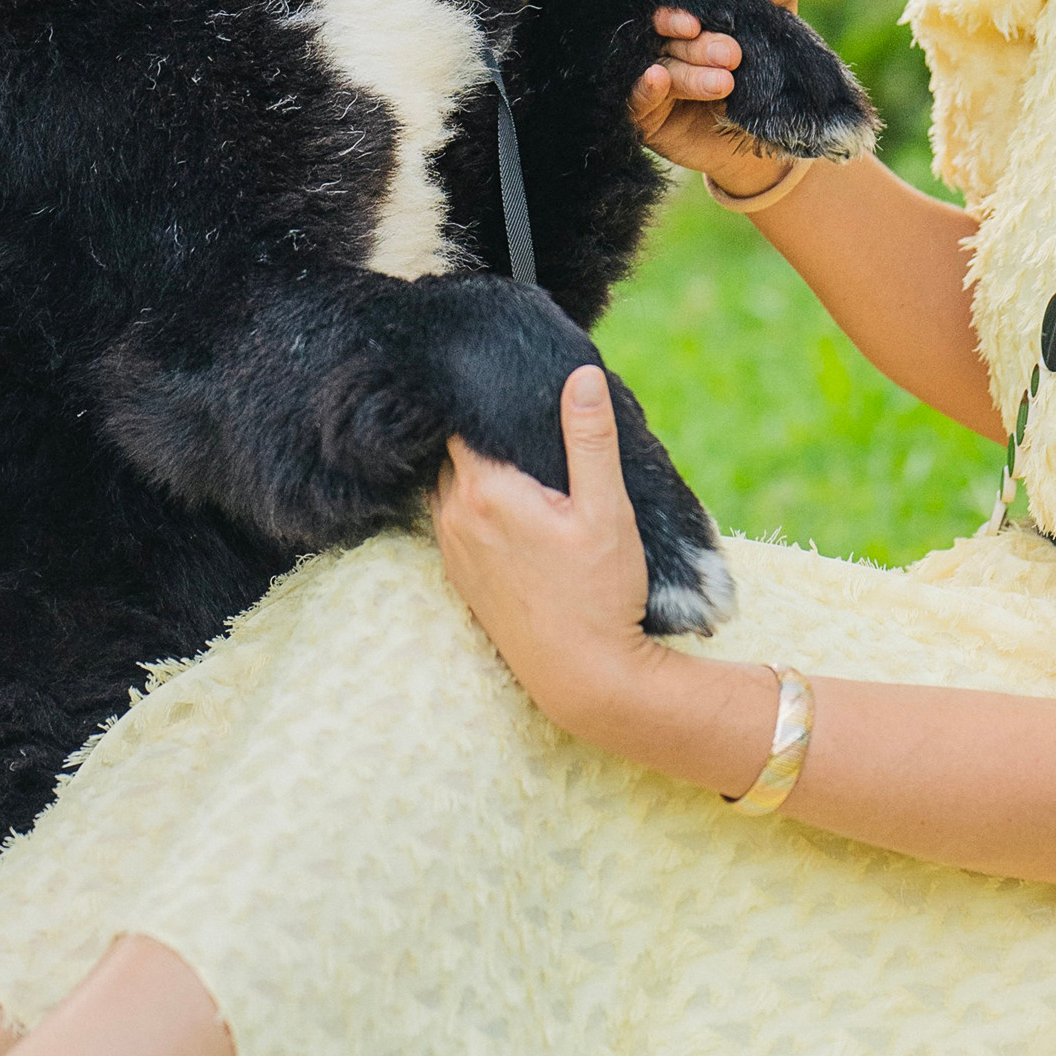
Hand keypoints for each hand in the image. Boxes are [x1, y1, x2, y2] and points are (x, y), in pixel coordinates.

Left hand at [431, 365, 659, 738]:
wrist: (586, 679)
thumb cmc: (601, 593)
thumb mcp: (607, 510)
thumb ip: (591, 439)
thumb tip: (582, 376)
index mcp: (485, 491)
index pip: (462, 423)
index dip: (482, 400)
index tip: (505, 384)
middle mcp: (455, 518)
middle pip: (453, 452)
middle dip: (479, 433)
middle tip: (516, 417)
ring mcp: (453, 552)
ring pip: (449, 487)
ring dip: (472, 470)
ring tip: (513, 456)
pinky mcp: (461, 579)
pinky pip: (453, 521)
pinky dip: (471, 504)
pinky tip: (508, 505)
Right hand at [628, 0, 802, 189]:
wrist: (777, 130)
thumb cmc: (773, 67)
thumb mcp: (780, 17)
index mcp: (687, 16)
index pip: (672, 4)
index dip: (679, 11)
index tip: (696, 23)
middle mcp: (663, 44)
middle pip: (665, 37)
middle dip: (698, 46)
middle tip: (731, 55)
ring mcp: (652, 79)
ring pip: (660, 68)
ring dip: (689, 73)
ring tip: (724, 83)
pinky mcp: (645, 117)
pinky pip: (635, 101)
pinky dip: (644, 88)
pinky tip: (658, 79)